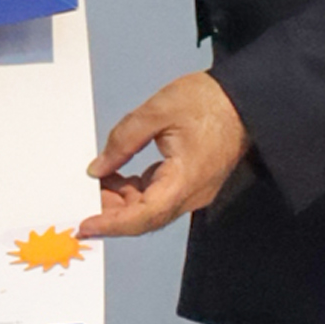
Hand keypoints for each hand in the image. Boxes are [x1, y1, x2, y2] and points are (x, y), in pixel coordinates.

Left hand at [81, 71, 249, 238]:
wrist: (243, 97)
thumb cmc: (208, 101)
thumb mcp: (157, 110)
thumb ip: (123, 141)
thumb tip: (98, 168)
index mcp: (185, 180)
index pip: (144, 215)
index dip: (112, 224)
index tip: (86, 226)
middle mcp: (192, 194)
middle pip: (145, 216)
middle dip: (111, 212)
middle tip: (81, 199)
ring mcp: (193, 191)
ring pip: (150, 208)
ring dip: (122, 201)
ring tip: (95, 184)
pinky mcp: (191, 183)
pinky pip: (159, 196)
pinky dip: (135, 192)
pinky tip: (117, 177)